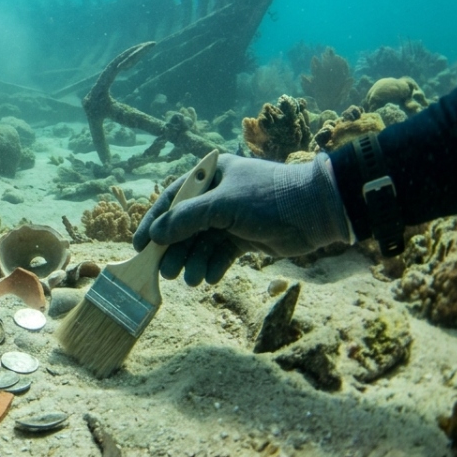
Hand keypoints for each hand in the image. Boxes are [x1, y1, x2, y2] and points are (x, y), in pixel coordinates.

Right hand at [132, 153, 350, 285]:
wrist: (317, 211)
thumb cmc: (267, 198)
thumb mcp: (222, 205)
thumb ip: (186, 220)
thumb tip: (154, 236)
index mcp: (210, 176)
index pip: (172, 199)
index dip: (154, 222)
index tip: (139, 246)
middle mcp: (217, 195)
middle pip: (185, 225)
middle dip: (175, 250)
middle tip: (165, 272)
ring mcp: (232, 217)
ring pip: (202, 243)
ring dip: (194, 261)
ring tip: (190, 279)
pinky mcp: (246, 237)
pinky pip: (221, 253)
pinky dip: (213, 265)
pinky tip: (208, 277)